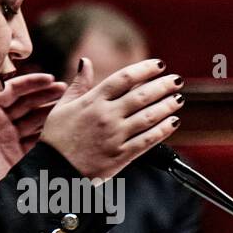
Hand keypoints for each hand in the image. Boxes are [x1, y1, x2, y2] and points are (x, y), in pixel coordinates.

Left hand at [0, 73, 64, 199]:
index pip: (13, 90)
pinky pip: (41, 140)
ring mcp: (13, 139)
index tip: (49, 79)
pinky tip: (62, 127)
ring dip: (52, 111)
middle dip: (47, 94)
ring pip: (37, 119)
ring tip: (69, 105)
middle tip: (64, 89)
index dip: (31, 83)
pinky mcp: (22, 156)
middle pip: (28, 102)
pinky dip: (51, 133)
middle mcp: (2, 122)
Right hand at [40, 58, 183, 180]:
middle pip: (141, 95)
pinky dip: (163, 130)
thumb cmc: (56, 138)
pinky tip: (173, 122)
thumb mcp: (62, 107)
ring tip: (178, 98)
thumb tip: (85, 61)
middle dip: (163, 85)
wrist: (53, 171)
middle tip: (177, 80)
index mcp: (92, 101)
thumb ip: (78, 84)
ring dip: (167, 106)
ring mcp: (115, 136)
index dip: (144, 69)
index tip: (158, 64)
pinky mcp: (121, 156)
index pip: (123, 78)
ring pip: (148, 117)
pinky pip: (147, 141)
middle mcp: (106, 116)